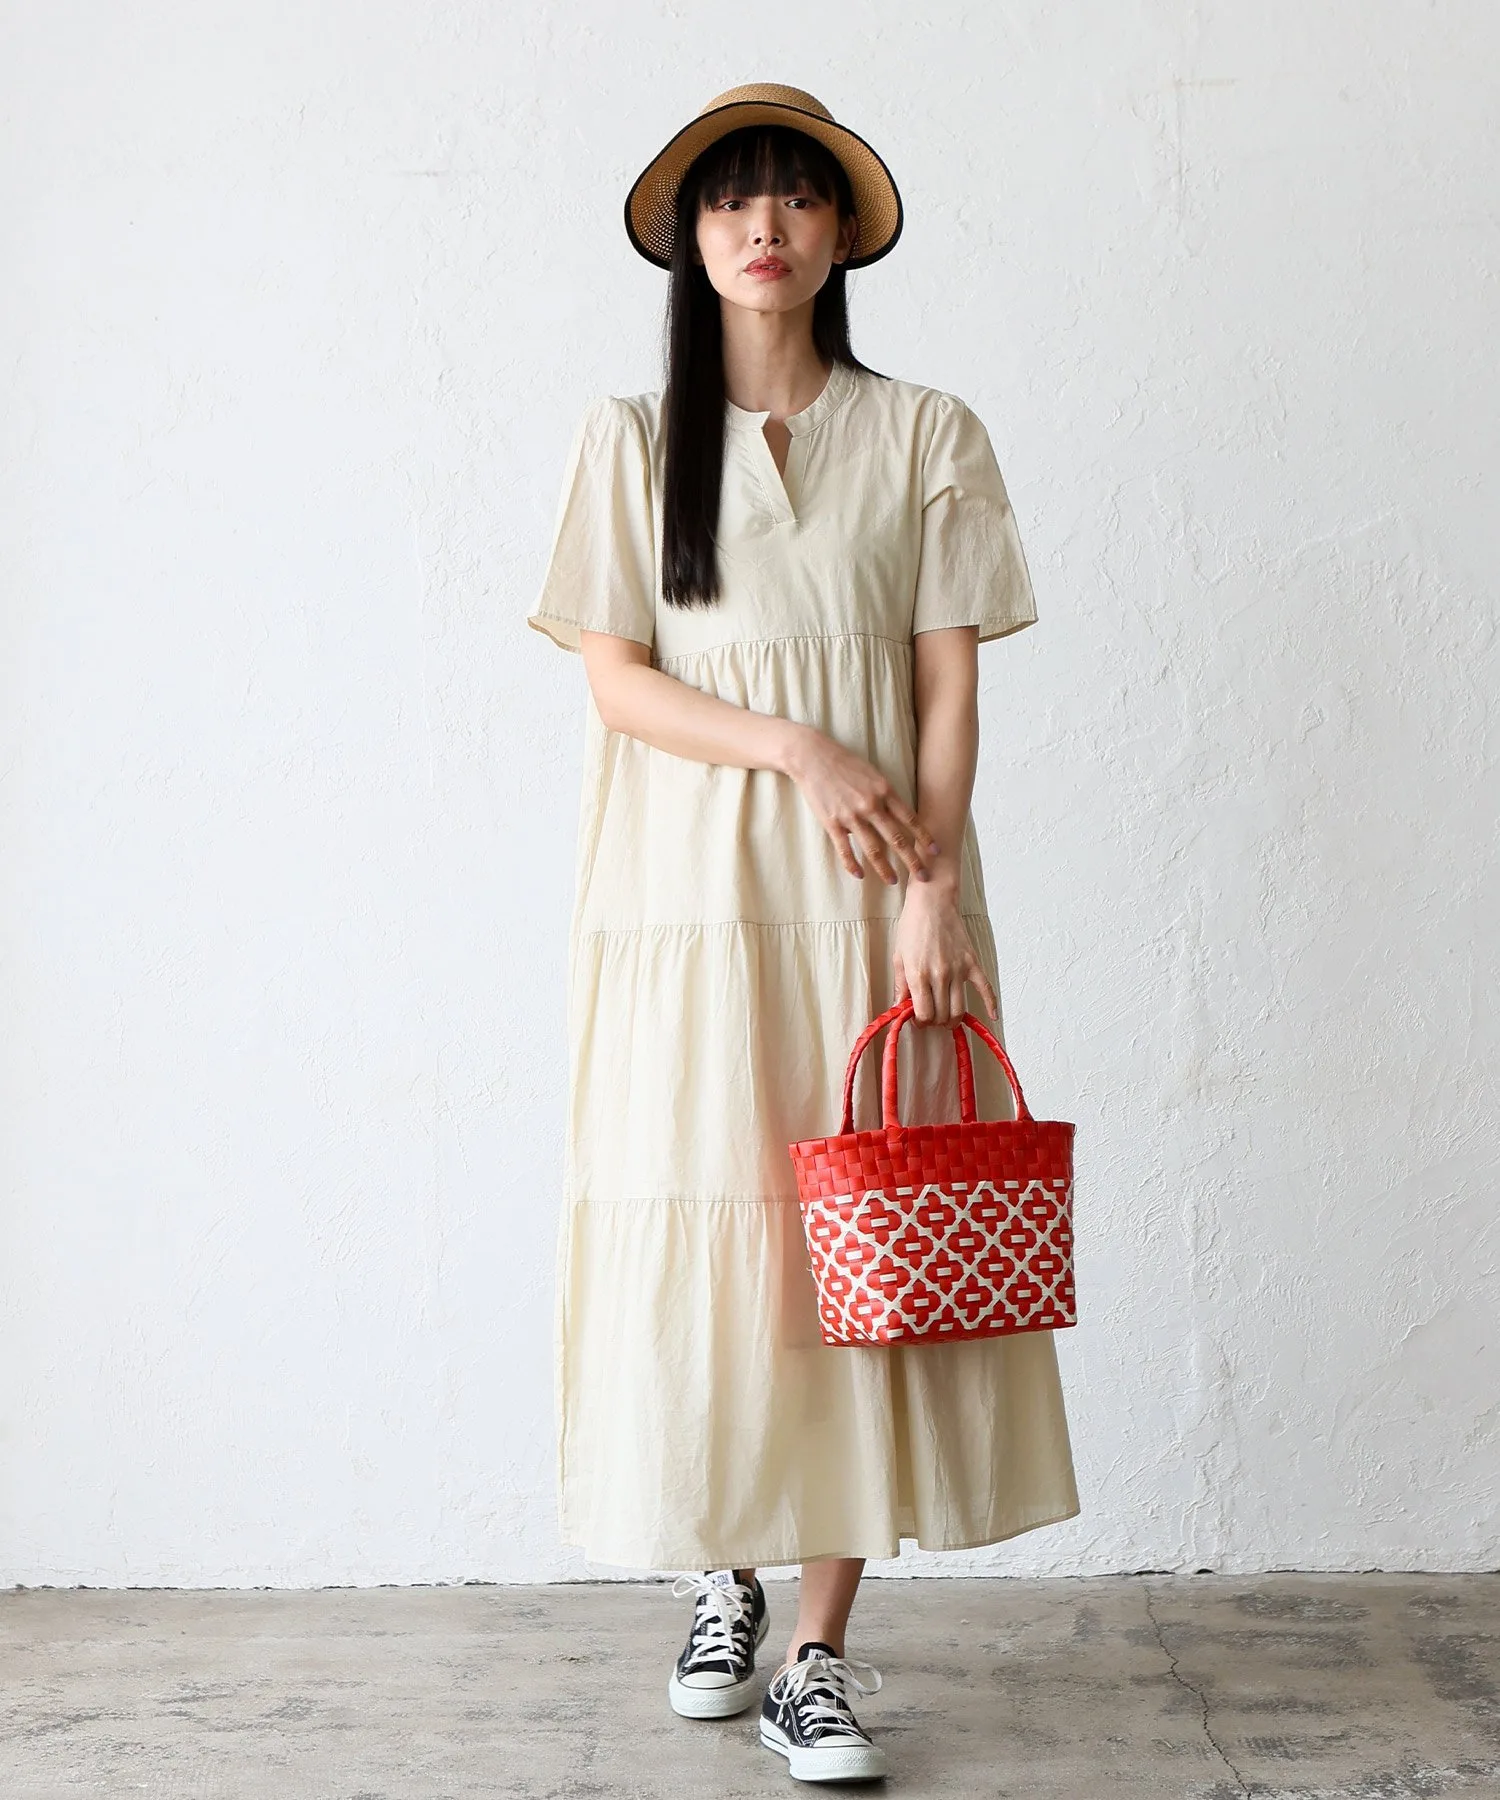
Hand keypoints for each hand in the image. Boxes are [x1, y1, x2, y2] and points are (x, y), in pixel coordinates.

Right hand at [785, 728, 940, 884]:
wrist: (813, 757)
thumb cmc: (844, 763)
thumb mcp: (872, 773)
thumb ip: (884, 795)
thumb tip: (892, 815)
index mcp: (884, 791)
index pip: (910, 819)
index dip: (925, 837)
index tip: (936, 851)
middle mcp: (871, 805)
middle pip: (897, 838)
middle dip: (912, 860)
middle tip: (924, 876)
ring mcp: (851, 815)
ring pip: (873, 848)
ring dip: (884, 868)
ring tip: (893, 881)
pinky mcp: (832, 822)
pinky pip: (845, 848)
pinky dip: (852, 864)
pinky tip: (859, 874)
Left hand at [892, 884, 998, 1025]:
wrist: (932, 902)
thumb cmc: (912, 927)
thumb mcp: (899, 957)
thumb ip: (900, 985)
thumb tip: (899, 1008)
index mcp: (919, 975)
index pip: (924, 1014)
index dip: (921, 1022)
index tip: (919, 1019)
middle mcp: (940, 975)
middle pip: (941, 1015)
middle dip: (935, 1022)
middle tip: (931, 1017)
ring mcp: (958, 970)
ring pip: (959, 1009)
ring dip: (953, 1020)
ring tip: (947, 1018)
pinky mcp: (972, 963)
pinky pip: (985, 988)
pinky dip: (990, 1004)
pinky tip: (992, 1016)